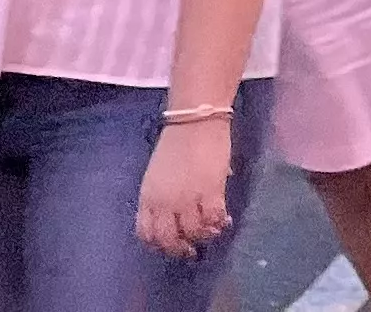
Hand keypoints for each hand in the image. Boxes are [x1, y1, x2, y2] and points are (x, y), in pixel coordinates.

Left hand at [136, 114, 235, 258]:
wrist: (195, 121)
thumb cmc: (176, 144)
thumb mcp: (158, 175)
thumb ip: (162, 196)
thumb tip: (178, 213)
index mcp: (147, 197)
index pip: (146, 233)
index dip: (159, 244)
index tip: (171, 244)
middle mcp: (164, 202)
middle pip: (168, 239)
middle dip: (181, 249)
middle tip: (192, 249)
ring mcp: (187, 198)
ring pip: (193, 232)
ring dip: (204, 236)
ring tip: (212, 232)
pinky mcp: (210, 190)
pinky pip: (214, 218)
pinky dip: (219, 223)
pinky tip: (224, 220)